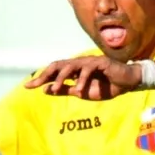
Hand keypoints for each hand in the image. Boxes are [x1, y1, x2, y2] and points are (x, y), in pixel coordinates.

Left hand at [25, 57, 140, 99]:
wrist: (126, 83)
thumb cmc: (105, 86)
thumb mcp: (82, 92)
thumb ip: (65, 90)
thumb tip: (46, 90)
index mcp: (73, 70)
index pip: (54, 72)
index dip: (41, 78)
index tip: (28, 86)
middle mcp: (78, 63)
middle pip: (58, 65)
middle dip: (45, 74)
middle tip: (35, 84)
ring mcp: (88, 61)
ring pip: (70, 66)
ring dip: (60, 78)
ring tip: (54, 88)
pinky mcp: (100, 62)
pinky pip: (87, 70)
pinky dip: (82, 80)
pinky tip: (79, 89)